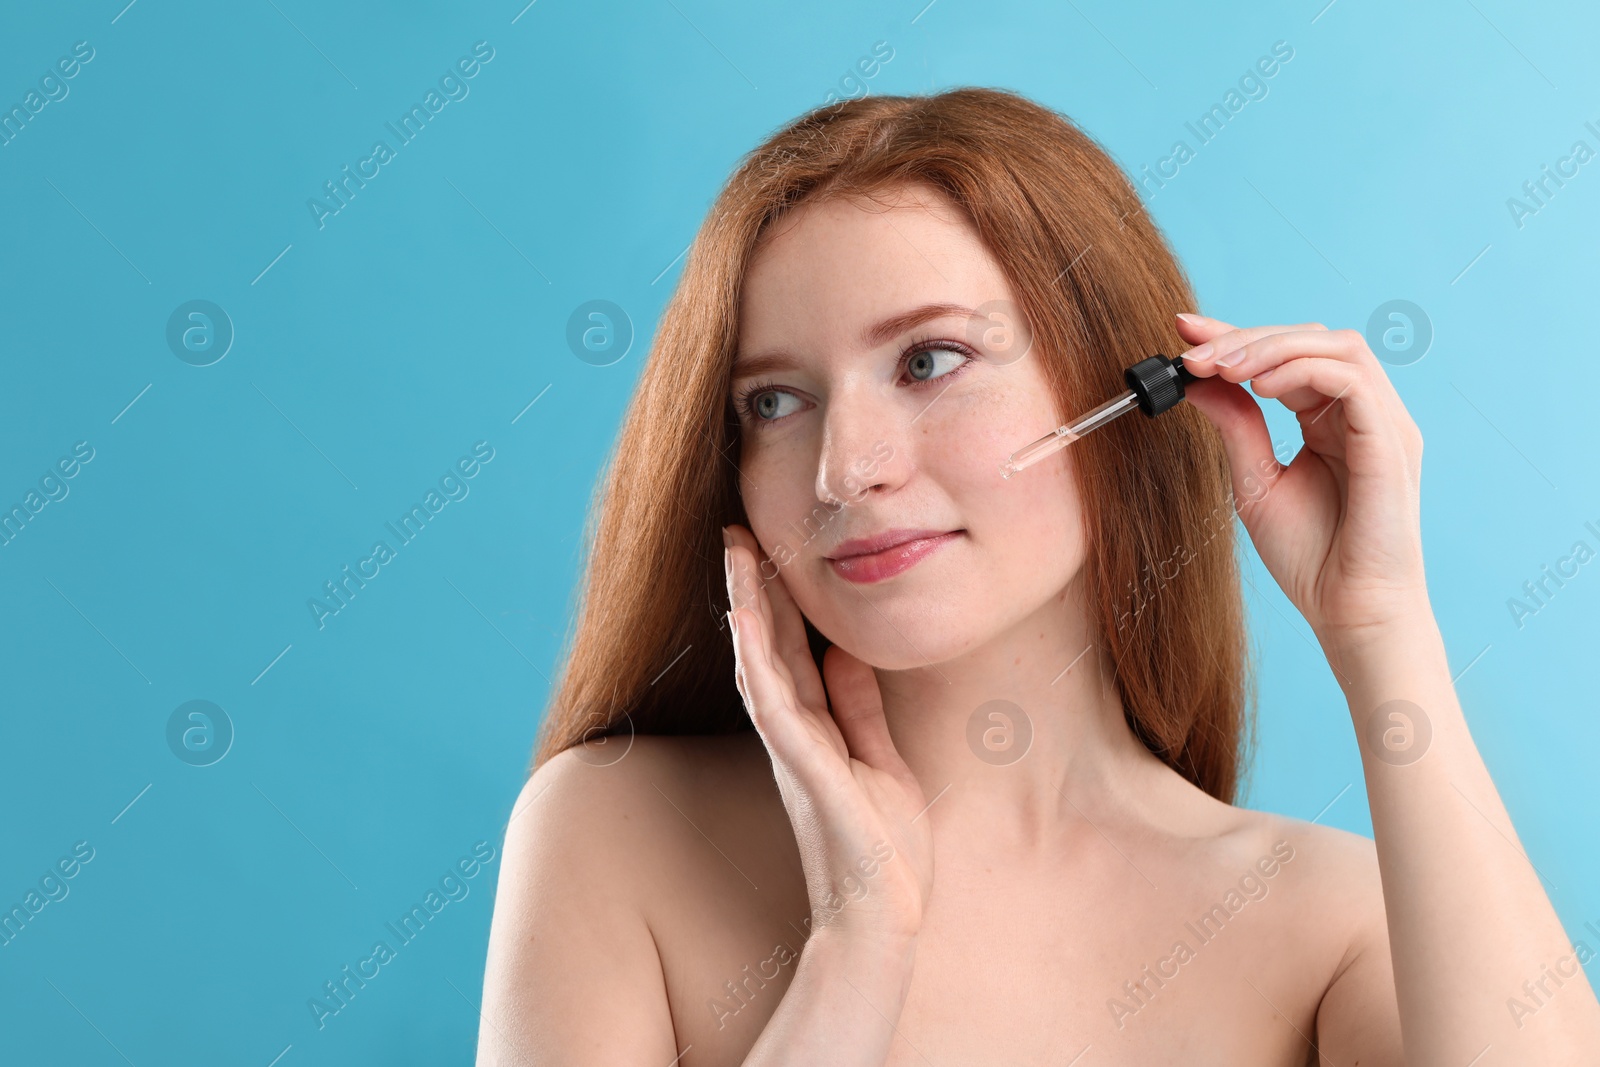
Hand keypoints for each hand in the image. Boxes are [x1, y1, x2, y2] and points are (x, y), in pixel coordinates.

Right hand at [723, 524, 933, 944]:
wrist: (883, 921)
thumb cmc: (885, 852)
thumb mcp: (882, 763)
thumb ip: (861, 710)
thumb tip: (848, 654)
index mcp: (814, 732)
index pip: (791, 652)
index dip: (778, 600)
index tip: (766, 548)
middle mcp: (795, 736)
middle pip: (767, 647)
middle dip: (751, 589)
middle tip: (734, 531)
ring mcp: (795, 753)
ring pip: (761, 665)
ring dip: (747, 609)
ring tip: (734, 555)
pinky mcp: (805, 772)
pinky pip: (775, 706)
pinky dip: (759, 658)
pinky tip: (750, 620)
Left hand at [1173, 314, 1431, 648]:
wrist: (1348, 612)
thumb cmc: (1312, 558)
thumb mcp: (1255, 481)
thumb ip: (1236, 427)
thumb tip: (1199, 380)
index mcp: (1331, 420)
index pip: (1287, 356)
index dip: (1237, 334)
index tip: (1184, 330)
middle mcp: (1362, 413)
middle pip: (1312, 338)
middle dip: (1247, 337)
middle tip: (1194, 355)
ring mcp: (1383, 423)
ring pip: (1336, 346)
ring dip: (1272, 346)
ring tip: (1223, 366)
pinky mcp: (1392, 441)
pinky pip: (1351, 380)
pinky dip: (1302, 371)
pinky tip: (1260, 386)